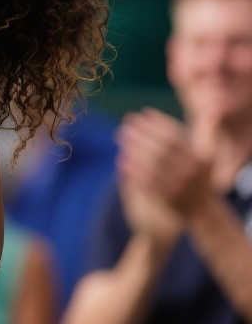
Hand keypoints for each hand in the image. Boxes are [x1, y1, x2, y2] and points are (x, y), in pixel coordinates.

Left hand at [117, 108, 210, 223]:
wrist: (202, 210)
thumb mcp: (197, 154)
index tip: (141, 113)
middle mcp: (191, 171)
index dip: (156, 122)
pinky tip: (121, 159)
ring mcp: (180, 185)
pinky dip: (133, 170)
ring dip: (134, 148)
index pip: (175, 135)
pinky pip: (146, 182)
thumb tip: (148, 114)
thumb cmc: (196, 175)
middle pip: (161, 148)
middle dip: (142, 133)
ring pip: (152, 164)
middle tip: (125, 123)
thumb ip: (178, 135)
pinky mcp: (167, 199)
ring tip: (120, 135)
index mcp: (200, 157)